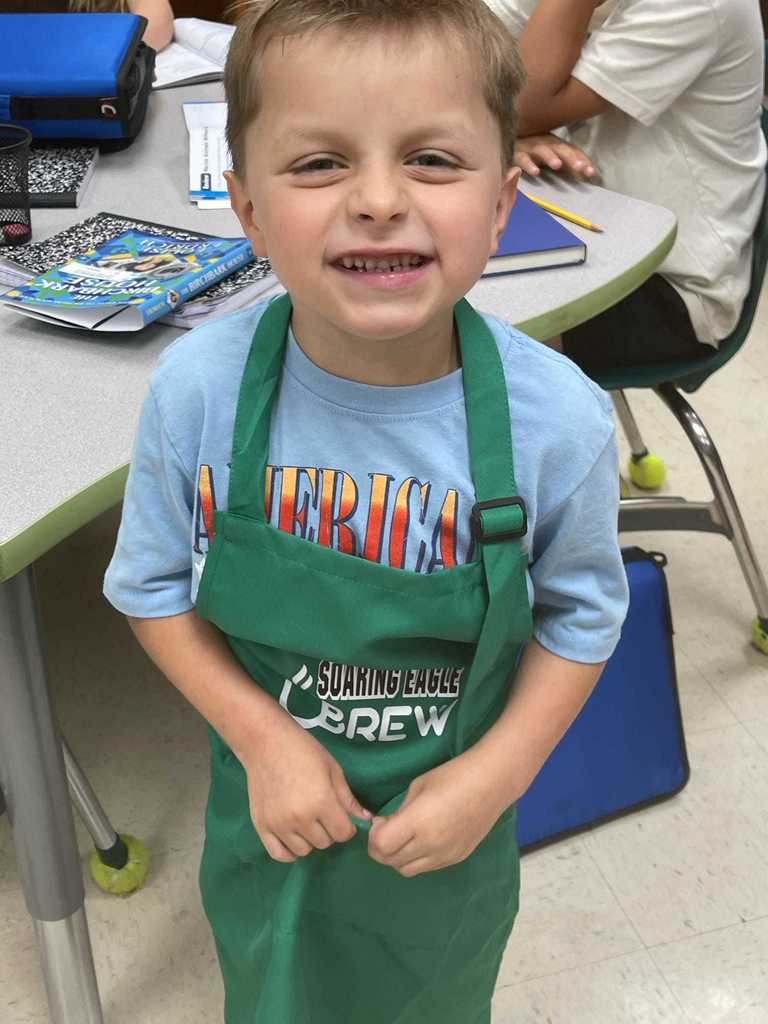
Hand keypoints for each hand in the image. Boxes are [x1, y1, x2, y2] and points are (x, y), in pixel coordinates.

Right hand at [241, 715, 371, 862]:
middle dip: (329, 830)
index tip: (341, 815)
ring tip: (307, 821)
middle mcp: (300, 818)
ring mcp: (278, 825)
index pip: (343, 833)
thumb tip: (366, 819)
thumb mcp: (332, 769)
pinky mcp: (261, 826)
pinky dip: (290, 851)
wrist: (266, 742)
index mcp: (321, 802)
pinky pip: (279, 854)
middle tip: (323, 813)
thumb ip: (348, 798)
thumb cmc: (303, 750)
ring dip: (310, 840)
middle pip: (325, 842)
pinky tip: (294, 837)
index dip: (347, 826)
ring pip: (304, 851)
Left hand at [367, 751, 508, 877]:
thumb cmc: (453, 775)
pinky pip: (427, 867)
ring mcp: (445, 856)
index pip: (381, 846)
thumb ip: (400, 811)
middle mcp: (430, 846)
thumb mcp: (418, 786)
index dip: (373, 835)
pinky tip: (422, 840)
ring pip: (407, 870)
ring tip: (403, 837)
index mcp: (418, 823)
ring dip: (397, 858)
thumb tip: (386, 826)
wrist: (492, 782)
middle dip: (380, 848)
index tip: (380, 821)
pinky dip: (416, 859)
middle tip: (386, 830)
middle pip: (390, 861)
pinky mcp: (457, 858)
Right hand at [514, 134, 596, 178]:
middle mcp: (546, 143)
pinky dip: (529, 165)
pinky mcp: (517, 154)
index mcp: (557, 144)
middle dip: (571, 157)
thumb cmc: (533, 152)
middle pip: (561, 148)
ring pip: (543, 150)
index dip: (582, 160)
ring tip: (557, 165)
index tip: (591, 172)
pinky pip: (523, 159)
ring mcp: (531, 147)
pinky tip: (535, 172)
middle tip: (580, 167)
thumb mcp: (553, 157)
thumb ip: (569, 165)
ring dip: (550, 157)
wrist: (506, 141)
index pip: (573, 151)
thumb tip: (586, 173)